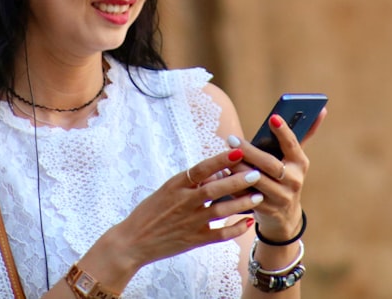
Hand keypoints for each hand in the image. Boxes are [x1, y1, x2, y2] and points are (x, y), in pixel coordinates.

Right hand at [108, 148, 262, 270]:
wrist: (133, 241)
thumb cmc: (150, 212)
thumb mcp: (167, 190)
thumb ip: (191, 182)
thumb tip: (217, 172)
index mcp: (176, 185)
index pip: (201, 169)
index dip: (220, 160)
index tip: (238, 151)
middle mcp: (184, 202)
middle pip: (215, 189)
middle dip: (237, 181)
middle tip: (256, 173)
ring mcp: (190, 222)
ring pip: (221, 211)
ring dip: (241, 203)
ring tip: (258, 196)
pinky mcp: (194, 240)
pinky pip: (220, 235)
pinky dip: (235, 229)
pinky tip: (248, 223)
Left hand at [229, 109, 323, 240]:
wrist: (284, 216)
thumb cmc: (286, 177)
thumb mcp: (295, 159)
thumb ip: (304, 134)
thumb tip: (322, 109)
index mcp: (300, 164)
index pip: (293, 145)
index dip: (284, 132)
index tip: (273, 118)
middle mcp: (293, 181)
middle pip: (270, 164)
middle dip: (250, 151)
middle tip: (232, 139)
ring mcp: (281, 197)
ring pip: (256, 180)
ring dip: (239, 168)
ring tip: (226, 155)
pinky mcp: (266, 209)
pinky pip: (247, 194)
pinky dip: (234, 184)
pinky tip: (223, 174)